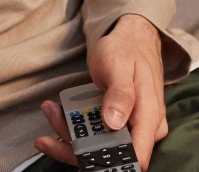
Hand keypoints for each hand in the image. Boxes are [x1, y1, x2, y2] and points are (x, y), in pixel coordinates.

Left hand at [35, 14, 167, 170]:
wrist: (131, 39)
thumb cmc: (127, 50)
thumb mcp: (120, 66)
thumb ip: (120, 94)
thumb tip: (114, 123)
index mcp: (149, 117)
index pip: (134, 155)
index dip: (109, 163)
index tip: (80, 157)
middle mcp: (143, 129)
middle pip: (110, 152)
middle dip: (76, 142)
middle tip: (52, 116)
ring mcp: (129, 127)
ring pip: (97, 145)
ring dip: (69, 133)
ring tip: (50, 109)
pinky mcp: (116, 124)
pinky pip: (95, 134)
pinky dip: (73, 127)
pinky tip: (56, 113)